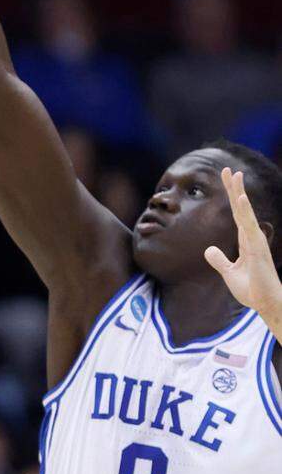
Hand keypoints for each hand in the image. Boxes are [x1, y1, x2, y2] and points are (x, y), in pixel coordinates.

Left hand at [204, 167, 281, 322]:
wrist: (265, 303)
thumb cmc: (252, 289)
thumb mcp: (229, 273)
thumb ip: (219, 260)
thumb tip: (208, 249)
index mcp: (245, 240)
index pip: (236, 213)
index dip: (232, 196)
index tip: (227, 178)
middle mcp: (252, 236)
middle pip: (240, 207)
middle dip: (234, 188)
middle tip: (228, 169)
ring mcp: (256, 240)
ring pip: (245, 212)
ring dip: (240, 193)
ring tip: (235, 175)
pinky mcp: (258, 248)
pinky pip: (250, 226)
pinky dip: (246, 212)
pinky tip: (242, 199)